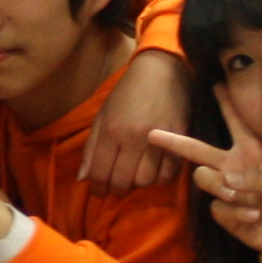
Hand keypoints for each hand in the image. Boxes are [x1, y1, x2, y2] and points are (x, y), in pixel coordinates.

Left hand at [82, 48, 194, 189]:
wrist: (162, 71)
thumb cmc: (127, 93)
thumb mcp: (103, 115)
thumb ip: (91, 148)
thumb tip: (82, 179)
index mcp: (111, 130)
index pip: (99, 173)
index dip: (97, 188)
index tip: (99, 192)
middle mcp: (134, 138)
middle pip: (122, 181)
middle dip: (116, 190)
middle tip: (116, 188)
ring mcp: (158, 140)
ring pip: (146, 181)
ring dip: (138, 184)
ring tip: (135, 176)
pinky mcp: (178, 139)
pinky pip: (169, 174)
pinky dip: (160, 179)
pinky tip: (154, 172)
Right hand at [145, 85, 261, 261]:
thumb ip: (257, 178)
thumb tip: (228, 179)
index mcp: (252, 152)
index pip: (236, 122)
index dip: (226, 104)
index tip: (216, 85)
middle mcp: (234, 167)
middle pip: (198, 149)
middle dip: (175, 141)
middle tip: (154, 134)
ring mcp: (227, 190)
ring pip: (203, 178)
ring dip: (221, 187)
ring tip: (245, 198)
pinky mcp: (224, 213)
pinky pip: (217, 206)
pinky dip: (236, 211)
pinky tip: (254, 215)